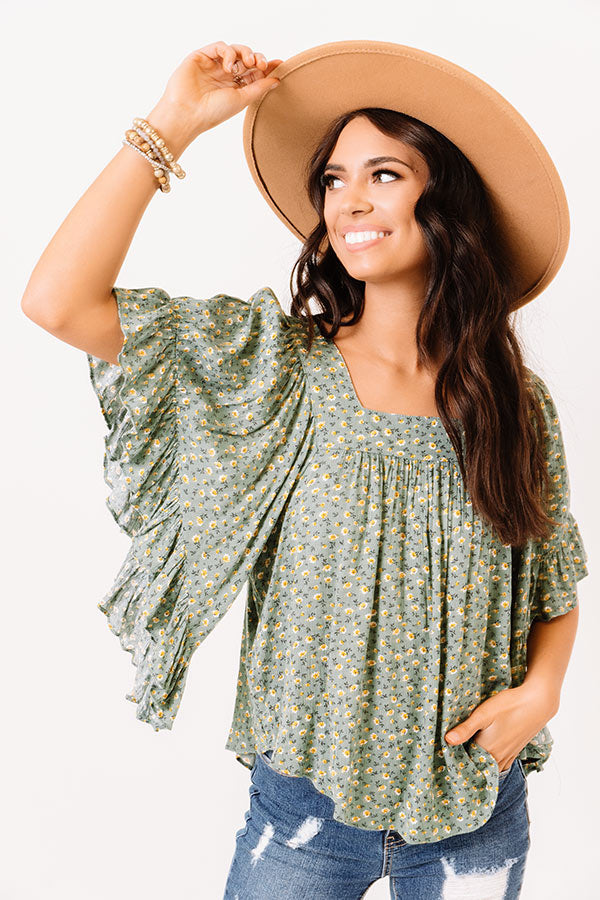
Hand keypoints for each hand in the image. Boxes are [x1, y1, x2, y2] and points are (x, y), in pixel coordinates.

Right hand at [156, 42, 282, 138]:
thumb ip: (259, 88)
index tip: (280, 64)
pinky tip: (228, 66)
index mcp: (235, 87)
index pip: (254, 72)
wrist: (188, 113)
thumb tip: (278, 79)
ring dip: (245, 52)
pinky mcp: (201, 56)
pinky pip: (219, 46)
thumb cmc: (213, 112)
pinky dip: (228, 52)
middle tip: (261, 64)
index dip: (267, 67)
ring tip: (249, 62)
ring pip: (234, 50)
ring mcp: (213, 65)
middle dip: (257, 58)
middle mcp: (225, 76)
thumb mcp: (242, 99)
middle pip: (246, 59)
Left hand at [444, 683, 558, 771]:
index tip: (445, 764)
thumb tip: (447, 741)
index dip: (456, 766)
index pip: (468, 765)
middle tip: (451, 764)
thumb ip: (465, 729)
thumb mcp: (483, 714)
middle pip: (479, 769)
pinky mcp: (515, 750)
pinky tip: (486, 754)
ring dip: (479, 766)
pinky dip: (491, 763)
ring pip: (490, 767)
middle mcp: (499, 757)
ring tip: (466, 760)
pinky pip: (500, 764)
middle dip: (467, 767)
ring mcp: (509, 755)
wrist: (538, 703)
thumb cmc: (510, 705)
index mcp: (488, 750)